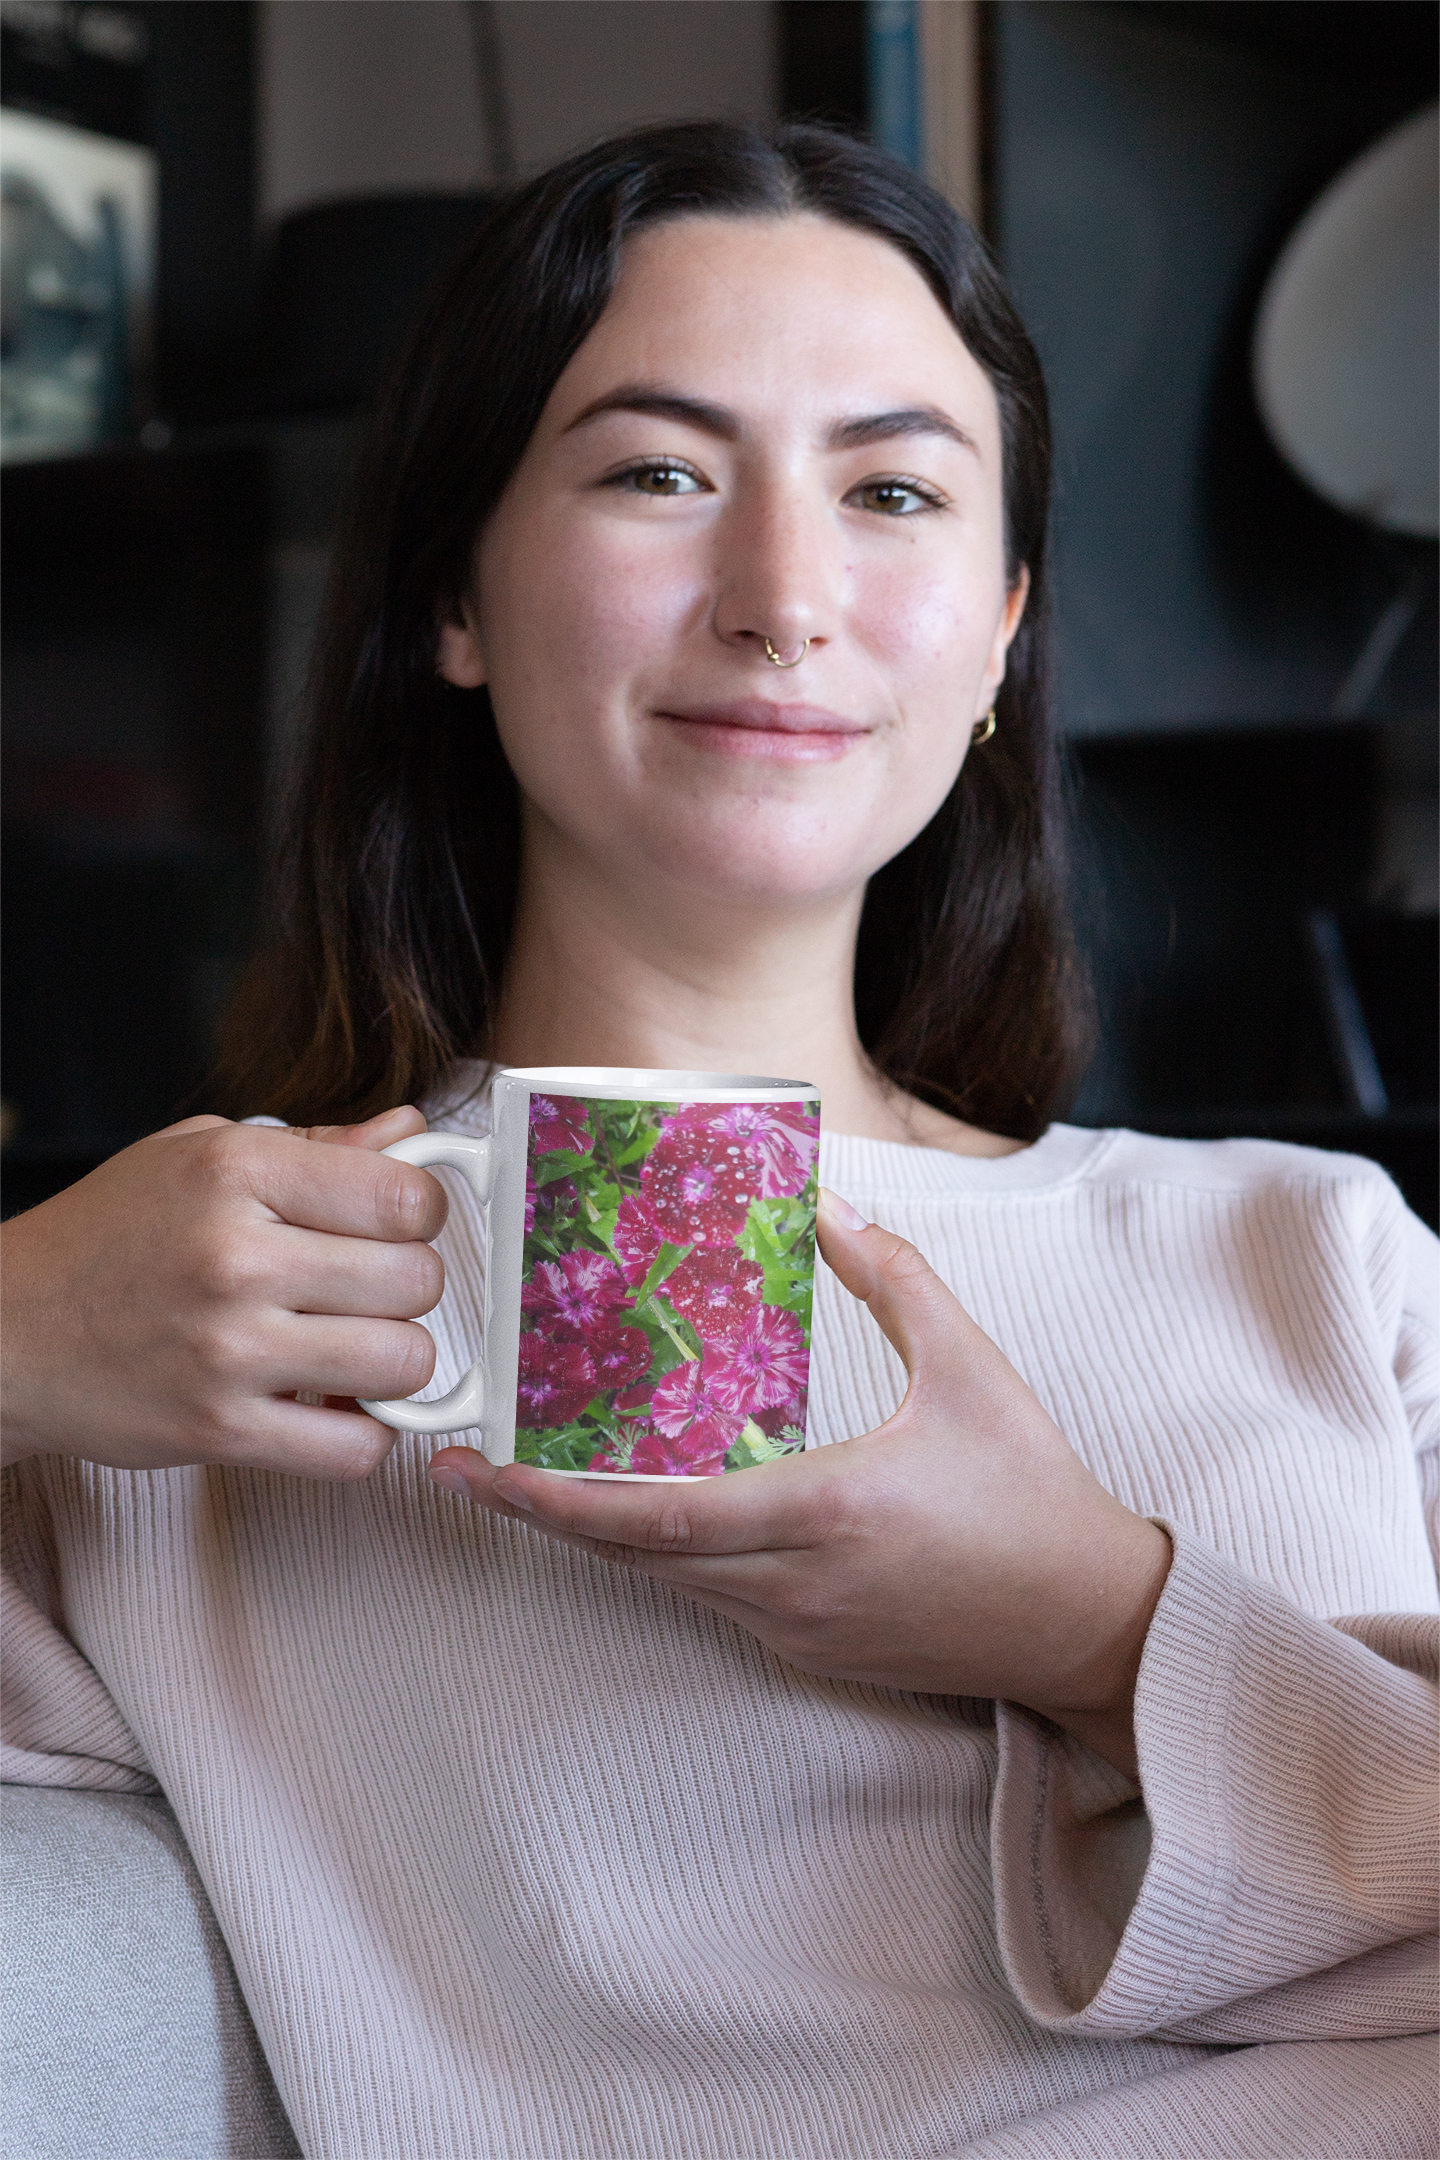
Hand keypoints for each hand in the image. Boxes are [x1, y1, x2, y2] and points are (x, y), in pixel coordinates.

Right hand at [0, 1106, 448, 1479]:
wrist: (6, 1334)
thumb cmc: (109, 1236)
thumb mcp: (198, 1155)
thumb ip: (316, 1147)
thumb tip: (413, 1131)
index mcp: (236, 1171)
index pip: (404, 1195)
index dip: (419, 1215)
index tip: (393, 1227)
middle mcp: (235, 1257)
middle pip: (417, 1280)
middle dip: (406, 1289)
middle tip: (363, 1292)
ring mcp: (229, 1350)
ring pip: (404, 1363)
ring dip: (392, 1363)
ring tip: (348, 1348)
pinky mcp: (220, 1432)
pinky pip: (356, 1449)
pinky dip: (362, 1436)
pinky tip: (329, 1407)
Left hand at [430, 1189, 1170, 1775]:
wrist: (1087, 1622)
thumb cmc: (1034, 1494)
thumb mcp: (974, 1367)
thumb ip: (895, 1280)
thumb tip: (830, 1206)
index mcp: (824, 1510)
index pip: (655, 1517)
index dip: (552, 1501)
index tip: (479, 1472)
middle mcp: (791, 1582)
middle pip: (630, 1558)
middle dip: (537, 1519)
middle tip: (462, 1472)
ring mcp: (796, 1626)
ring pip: (662, 1585)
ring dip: (593, 1538)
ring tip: (530, 1481)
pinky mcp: (809, 1647)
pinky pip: (706, 1600)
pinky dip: (656, 1557)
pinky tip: (634, 1512)